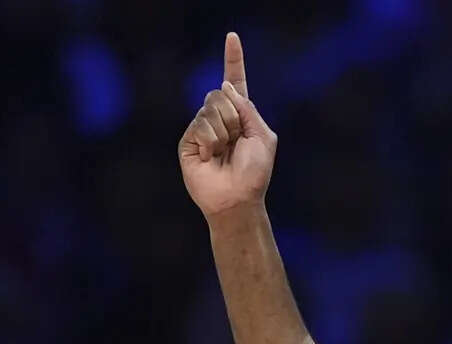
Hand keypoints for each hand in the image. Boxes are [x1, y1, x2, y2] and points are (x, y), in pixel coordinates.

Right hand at [179, 32, 277, 220]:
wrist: (238, 199)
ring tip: (223, 152)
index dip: (233, 60)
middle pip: (220, 94)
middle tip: (235, 142)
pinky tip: (210, 157)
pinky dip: (210, 141)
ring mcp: (202, 128)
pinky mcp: (188, 141)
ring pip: (210, 108)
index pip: (235, 82)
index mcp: (240, 115)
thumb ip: (247, 108)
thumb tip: (224, 86)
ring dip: (223, 131)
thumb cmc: (254, 173)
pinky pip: (200, 125)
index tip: (232, 37)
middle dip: (233, 116)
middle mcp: (220, 118)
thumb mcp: (262, 136)